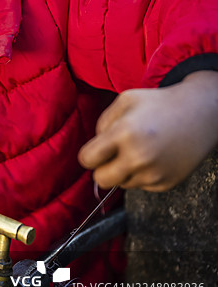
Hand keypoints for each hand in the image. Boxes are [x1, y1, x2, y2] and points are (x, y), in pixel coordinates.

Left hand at [78, 71, 217, 191]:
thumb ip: (102, 123)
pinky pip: (140, 186)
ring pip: (121, 184)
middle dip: (102, 169)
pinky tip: (154, 157)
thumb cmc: (159, 104)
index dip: (89, 155)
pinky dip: (142, 175)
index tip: (96, 151)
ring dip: (124, 171)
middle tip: (113, 156)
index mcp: (124, 133)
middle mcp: (138, 157)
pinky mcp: (165, 184)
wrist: (199, 114)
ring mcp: (153, 173)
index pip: (87, 159)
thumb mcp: (125, 100)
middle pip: (101, 180)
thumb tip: (93, 150)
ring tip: (140, 151)